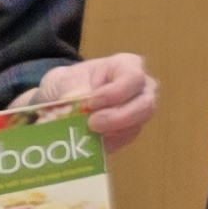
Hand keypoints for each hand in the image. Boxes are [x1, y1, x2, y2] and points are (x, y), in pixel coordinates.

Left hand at [27, 54, 159, 147]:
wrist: (61, 101)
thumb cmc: (70, 82)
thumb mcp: (64, 78)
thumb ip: (71, 87)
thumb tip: (75, 100)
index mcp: (127, 66)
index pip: (134, 78)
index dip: (116, 92)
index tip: (91, 103)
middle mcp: (140, 89)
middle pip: (145, 105)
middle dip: (119, 117)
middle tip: (92, 124)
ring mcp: (138, 112)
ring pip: (136, 125)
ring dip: (111, 132)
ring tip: (87, 131)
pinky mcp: (129, 132)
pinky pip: (124, 140)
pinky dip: (106, 142)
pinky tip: (90, 138)